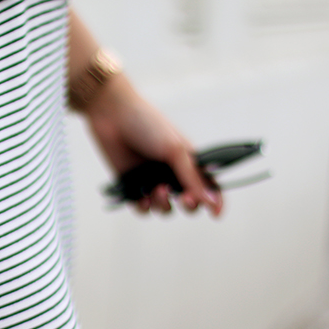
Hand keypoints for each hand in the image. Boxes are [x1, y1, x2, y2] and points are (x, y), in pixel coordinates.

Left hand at [67, 8, 221, 215]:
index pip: (208, 186)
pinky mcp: (131, 186)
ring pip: (164, 208)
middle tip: (184, 199)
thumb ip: (192, 178)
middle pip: (189, 203)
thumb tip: (210, 203)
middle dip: (190, 206)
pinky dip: (144, 207)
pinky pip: (142, 208)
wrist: (112, 115)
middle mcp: (172, 173)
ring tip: (157, 189)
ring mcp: (151, 180)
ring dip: (164, 204)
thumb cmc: (148, 125)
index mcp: (189, 161)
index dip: (214, 201)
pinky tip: (142, 199)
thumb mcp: (175, 150)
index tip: (215, 214)